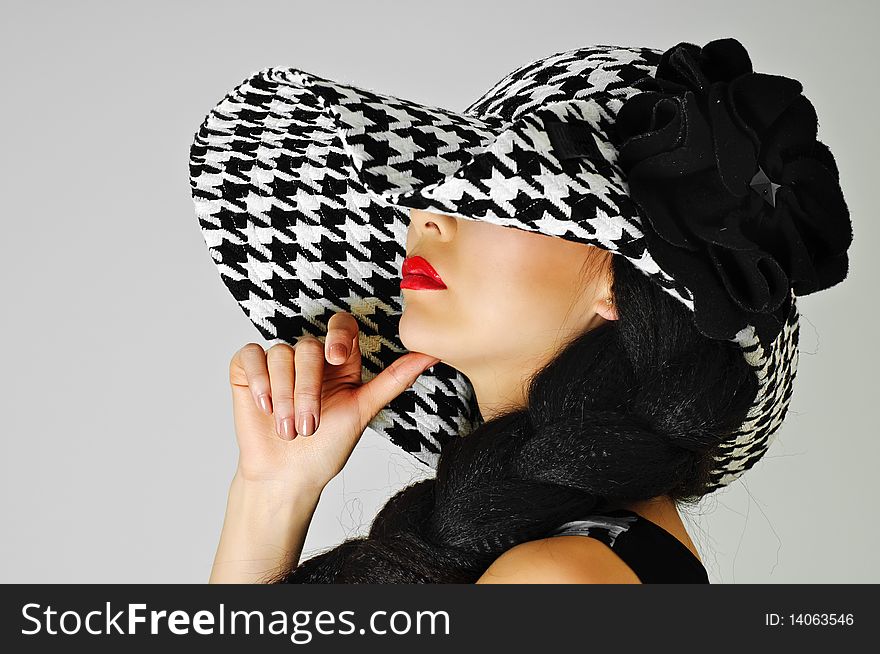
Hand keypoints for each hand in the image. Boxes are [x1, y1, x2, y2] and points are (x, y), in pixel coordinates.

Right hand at [227, 311, 439, 494]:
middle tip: (309, 426)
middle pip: (308, 346)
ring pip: (280, 354)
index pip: (341, 325)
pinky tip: (264, 407)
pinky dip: (258, 381)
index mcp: (339, 361)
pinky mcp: (248, 371)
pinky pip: (250, 356)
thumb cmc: (326, 448)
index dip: (338, 334)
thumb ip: (395, 379)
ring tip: (288, 429)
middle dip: (308, 390)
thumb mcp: (363, 410)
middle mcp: (308, 357)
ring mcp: (276, 363)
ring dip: (284, 397)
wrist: (289, 478)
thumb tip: (431, 354)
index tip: (336, 358)